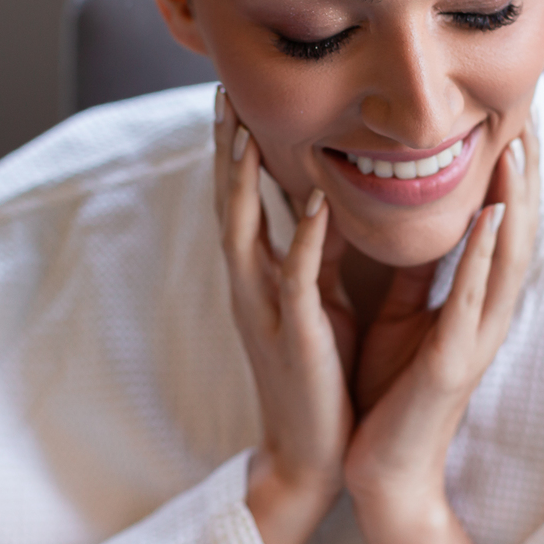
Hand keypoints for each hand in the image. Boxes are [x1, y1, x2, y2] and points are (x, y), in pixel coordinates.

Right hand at [213, 87, 355, 543]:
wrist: (312, 451)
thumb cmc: (318, 372)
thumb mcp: (314, 300)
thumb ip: (313, 253)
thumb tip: (324, 202)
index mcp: (257, 276)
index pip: (238, 200)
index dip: (232, 150)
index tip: (231, 98)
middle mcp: (250, 285)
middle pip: (227, 204)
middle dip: (224, 148)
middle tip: (220, 92)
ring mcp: (265, 309)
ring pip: (243, 232)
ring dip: (243, 180)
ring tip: (245, 128)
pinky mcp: (295, 334)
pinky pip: (298, 276)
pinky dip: (306, 235)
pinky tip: (318, 199)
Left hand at [345, 121, 540, 543]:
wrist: (383, 465)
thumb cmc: (393, 388)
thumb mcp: (406, 316)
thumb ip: (422, 272)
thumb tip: (427, 222)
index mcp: (471, 303)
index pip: (499, 226)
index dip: (511, 176)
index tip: (512, 120)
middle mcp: (484, 315)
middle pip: (517, 232)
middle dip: (526, 175)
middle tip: (533, 115)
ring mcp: (475, 338)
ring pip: (507, 258)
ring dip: (515, 201)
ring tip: (519, 148)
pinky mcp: (453, 361)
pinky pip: (473, 298)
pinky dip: (484, 254)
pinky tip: (492, 214)